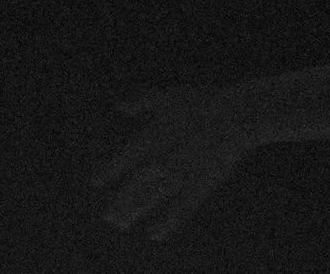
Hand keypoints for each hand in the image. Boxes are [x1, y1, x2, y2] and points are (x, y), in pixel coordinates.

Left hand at [93, 87, 256, 241]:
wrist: (233, 115)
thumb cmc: (199, 102)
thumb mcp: (165, 96)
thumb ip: (140, 103)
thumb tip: (121, 107)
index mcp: (148, 139)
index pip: (121, 160)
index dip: (107, 172)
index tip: (96, 183)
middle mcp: (158, 162)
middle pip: (132, 187)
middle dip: (119, 202)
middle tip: (109, 217)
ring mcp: (178, 177)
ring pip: (150, 200)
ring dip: (134, 212)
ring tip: (122, 224)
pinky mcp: (198, 187)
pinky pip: (179, 210)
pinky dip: (165, 223)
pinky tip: (155, 234)